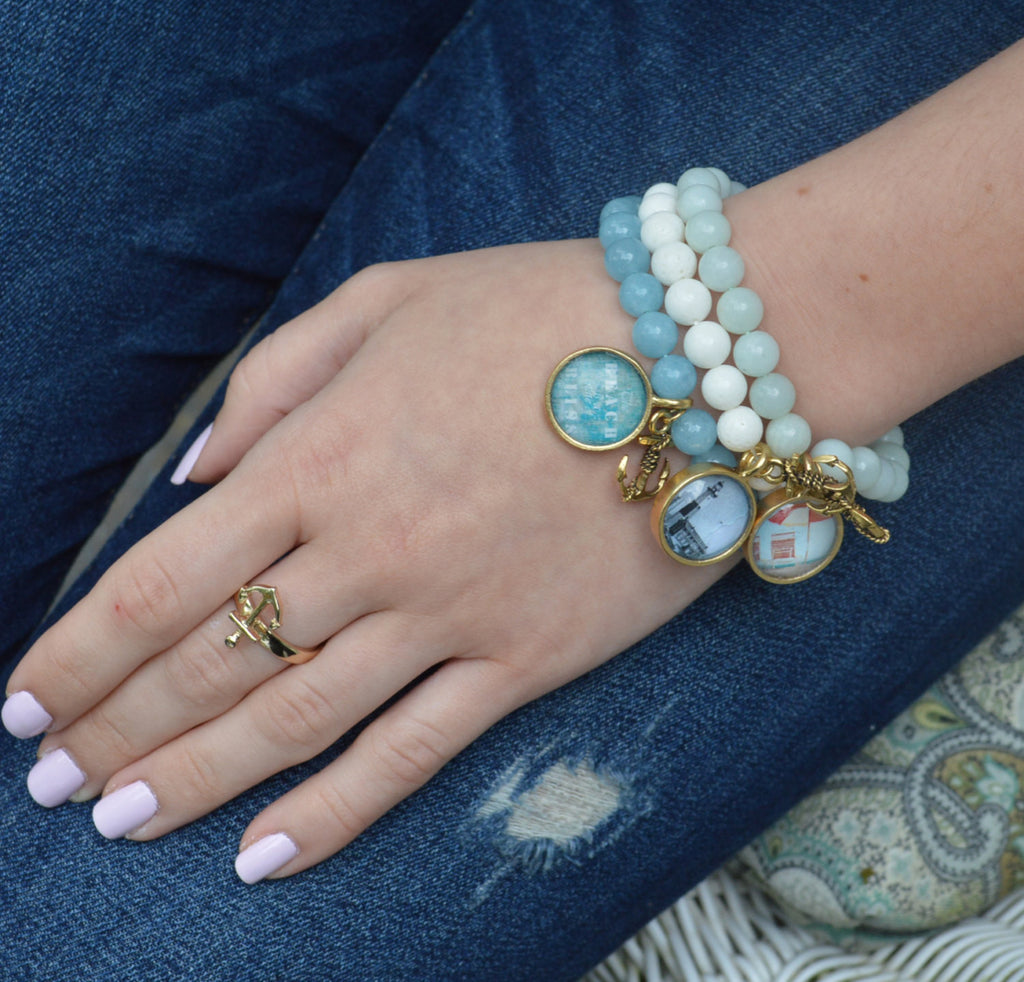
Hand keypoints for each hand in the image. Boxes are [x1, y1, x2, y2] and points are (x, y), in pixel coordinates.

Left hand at [4, 240, 727, 879]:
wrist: (696, 358)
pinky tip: (263, 858)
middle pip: (213, 663)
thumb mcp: (386, 301)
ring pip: (294, 722)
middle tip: (58, 786)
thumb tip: (192, 476)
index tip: (28, 706)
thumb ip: (273, 381)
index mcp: (323, 454)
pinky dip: (333, 815)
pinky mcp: (527, 659)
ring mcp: (449, 613)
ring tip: (120, 824)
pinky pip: (413, 753)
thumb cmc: (534, 311)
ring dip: (194, 783)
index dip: (81, 654)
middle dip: (120, 730)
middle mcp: (369, 547)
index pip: (164, 580)